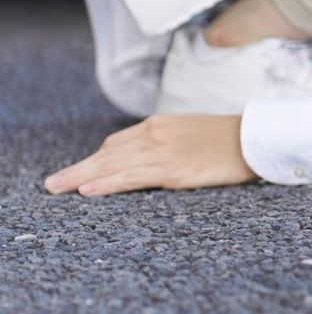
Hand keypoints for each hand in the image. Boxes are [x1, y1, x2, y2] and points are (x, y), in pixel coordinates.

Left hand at [45, 115, 254, 196]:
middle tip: (53, 183)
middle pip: (107, 154)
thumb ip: (166, 141)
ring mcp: (162, 152)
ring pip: (112, 166)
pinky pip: (131, 178)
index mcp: (160, 124)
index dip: (96, 160)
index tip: (81, 172)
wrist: (256, 139)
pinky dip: (107, 184)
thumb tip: (147, 157)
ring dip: (81, 177)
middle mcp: (155, 135)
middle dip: (78, 169)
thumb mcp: (191, 132)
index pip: (117, 143)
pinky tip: (89, 190)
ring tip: (58, 188)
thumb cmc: (228, 139)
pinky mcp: (173, 170)